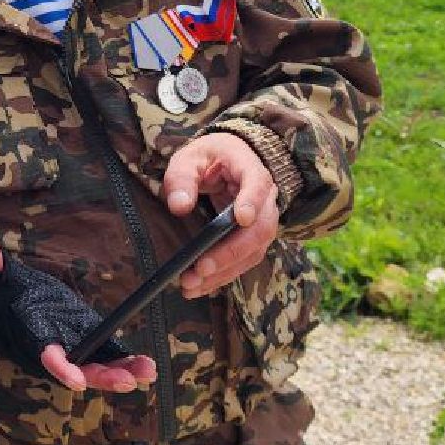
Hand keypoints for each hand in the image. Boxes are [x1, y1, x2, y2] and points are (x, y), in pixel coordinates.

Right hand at [0, 213, 157, 392]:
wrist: (0, 315)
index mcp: (30, 337)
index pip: (45, 356)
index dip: (60, 368)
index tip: (77, 380)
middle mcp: (51, 351)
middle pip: (77, 370)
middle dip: (101, 376)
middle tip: (126, 380)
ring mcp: (69, 350)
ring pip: (95, 369)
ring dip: (120, 373)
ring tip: (146, 372)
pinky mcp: (84, 344)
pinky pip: (105, 358)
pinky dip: (125, 364)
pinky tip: (146, 367)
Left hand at [160, 133, 279, 298]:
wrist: (227, 162)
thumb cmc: (208, 158)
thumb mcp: (189, 158)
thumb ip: (181, 178)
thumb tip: (179, 206)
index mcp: (249, 168)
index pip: (257, 184)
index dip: (252, 201)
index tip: (241, 217)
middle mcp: (265, 198)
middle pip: (259, 228)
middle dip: (230, 252)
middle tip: (201, 268)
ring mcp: (262, 221)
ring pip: (253, 251)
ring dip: (224, 271)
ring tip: (192, 284)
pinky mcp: (253, 239)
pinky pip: (244, 260)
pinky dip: (223, 275)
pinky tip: (200, 287)